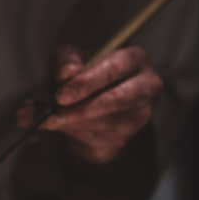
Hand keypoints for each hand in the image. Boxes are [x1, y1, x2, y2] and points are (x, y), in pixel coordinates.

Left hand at [17, 45, 161, 162]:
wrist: (91, 102)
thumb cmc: (85, 74)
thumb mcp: (72, 60)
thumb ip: (66, 62)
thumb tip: (66, 73)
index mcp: (134, 59)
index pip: (115, 68)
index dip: (87, 82)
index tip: (61, 95)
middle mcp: (146, 87)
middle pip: (117, 99)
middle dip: (82, 109)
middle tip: (55, 114)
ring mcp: (139, 114)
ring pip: (106, 123)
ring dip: (74, 124)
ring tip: (52, 120)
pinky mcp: (127, 136)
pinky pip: (99, 139)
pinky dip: (76, 135)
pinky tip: (64, 126)